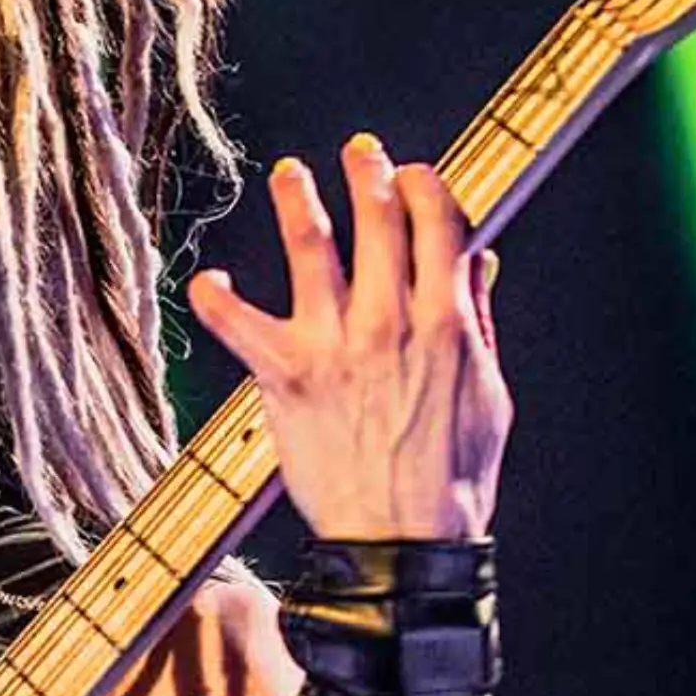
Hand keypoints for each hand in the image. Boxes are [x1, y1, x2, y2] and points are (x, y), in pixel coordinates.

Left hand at [187, 135, 510, 539]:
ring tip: (289, 174)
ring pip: (312, 247)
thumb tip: (480, 260)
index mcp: (446, 322)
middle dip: (370, 174)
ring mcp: (335, 346)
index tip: (415, 175)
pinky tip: (206, 280)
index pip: (440, 223)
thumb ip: (478, 320)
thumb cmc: (452, 477)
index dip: (427, 187)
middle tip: (359, 153)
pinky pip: (237, 324)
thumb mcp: (488, 394)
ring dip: (298, 200)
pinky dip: (217, 299)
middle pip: (380, 219)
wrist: (404, 543)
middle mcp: (390, 322)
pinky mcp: (285, 376)